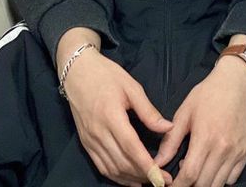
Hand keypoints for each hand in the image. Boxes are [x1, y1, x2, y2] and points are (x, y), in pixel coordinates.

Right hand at [63, 47, 172, 185]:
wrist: (77, 71)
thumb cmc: (106, 75)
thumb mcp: (130, 86)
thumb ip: (148, 110)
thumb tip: (168, 127)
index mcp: (111, 116)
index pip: (131, 147)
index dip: (146, 165)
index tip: (161, 177)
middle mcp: (98, 132)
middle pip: (122, 162)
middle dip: (143, 175)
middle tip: (163, 180)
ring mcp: (90, 140)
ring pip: (112, 168)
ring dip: (131, 178)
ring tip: (149, 181)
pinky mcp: (85, 143)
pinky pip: (101, 166)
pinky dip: (116, 177)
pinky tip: (130, 179)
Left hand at [154, 59, 245, 185]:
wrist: (237, 82)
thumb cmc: (208, 94)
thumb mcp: (185, 112)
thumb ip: (171, 140)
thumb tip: (157, 162)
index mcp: (205, 137)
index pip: (190, 175)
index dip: (178, 186)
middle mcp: (223, 149)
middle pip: (204, 184)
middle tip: (180, 180)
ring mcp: (237, 153)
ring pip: (219, 185)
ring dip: (204, 184)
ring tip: (195, 173)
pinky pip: (232, 179)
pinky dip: (220, 180)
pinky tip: (210, 168)